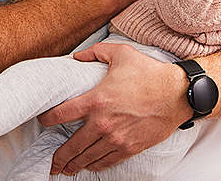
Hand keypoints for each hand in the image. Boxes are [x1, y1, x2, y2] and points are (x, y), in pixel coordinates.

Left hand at [37, 43, 190, 174]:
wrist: (178, 94)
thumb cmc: (150, 74)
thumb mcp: (121, 54)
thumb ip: (95, 53)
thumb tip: (77, 56)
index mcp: (96, 100)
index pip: (61, 114)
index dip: (47, 119)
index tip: (43, 121)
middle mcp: (103, 123)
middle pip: (72, 145)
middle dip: (59, 155)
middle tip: (51, 162)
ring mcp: (116, 138)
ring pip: (88, 157)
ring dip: (74, 164)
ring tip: (65, 168)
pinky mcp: (130, 148)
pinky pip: (107, 161)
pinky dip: (96, 165)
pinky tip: (89, 166)